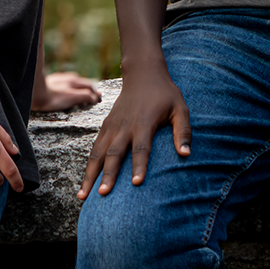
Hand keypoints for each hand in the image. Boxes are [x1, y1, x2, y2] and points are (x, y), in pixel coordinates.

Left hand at [32, 71, 101, 111]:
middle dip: (88, 88)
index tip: (99, 97)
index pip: (89, 85)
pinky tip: (65, 91)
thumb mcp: (72, 97)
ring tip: (80, 92)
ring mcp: (58, 79)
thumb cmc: (52, 97)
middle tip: (93, 95)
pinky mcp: (50, 82)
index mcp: (74, 81)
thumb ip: (85, 96)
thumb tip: (95, 97)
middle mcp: (67, 78)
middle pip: (81, 82)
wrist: (34, 92)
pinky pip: (63, 83)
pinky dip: (68, 87)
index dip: (95, 92)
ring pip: (72, 81)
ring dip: (78, 87)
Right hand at [77, 65, 190, 198]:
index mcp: (144, 122)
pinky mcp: (106, 125)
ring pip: (98, 153)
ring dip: (90, 174)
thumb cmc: (165, 93)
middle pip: (115, 153)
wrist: (143, 73)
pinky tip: (85, 182)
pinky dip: (89, 165)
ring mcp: (113, 125)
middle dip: (108, 174)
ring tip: (83, 196)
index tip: (136, 183)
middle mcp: (125, 125)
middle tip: (103, 194)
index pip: (141, 148)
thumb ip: (183, 131)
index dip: (139, 166)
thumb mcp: (180, 108)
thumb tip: (186, 154)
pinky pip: (95, 147)